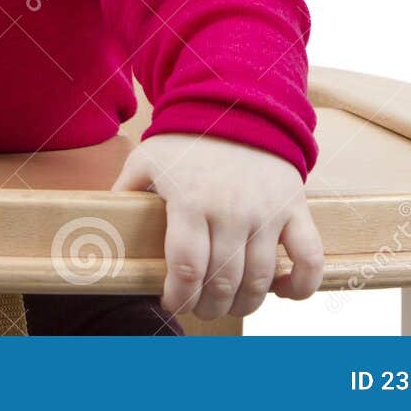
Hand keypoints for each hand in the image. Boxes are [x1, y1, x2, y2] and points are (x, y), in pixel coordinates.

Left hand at [110, 132, 323, 320]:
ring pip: (260, 279)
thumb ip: (126, 192)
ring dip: (244, 303)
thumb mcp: (147, 159)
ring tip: (230, 303)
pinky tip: (282, 292)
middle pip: (222, 282)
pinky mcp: (295, 208)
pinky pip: (309, 257)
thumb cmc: (187, 138)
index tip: (172, 302)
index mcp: (190, 201)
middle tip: (200, 307)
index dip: (178, 297)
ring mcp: (267, 211)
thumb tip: (101, 225)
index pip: (187, 269)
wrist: (238, 103)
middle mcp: (231, 210)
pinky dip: (302, 285)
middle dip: (207, 306)